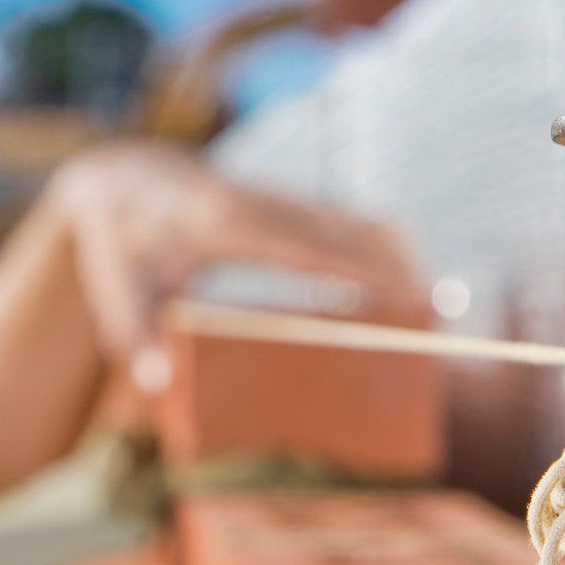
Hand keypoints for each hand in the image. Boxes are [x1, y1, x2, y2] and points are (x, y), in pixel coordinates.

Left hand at [51, 139, 428, 388]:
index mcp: (223, 224)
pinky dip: (379, 246)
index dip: (359, 270)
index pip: (306, 250)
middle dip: (397, 268)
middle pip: (344, 233)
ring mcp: (276, 199)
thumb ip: (133, 337)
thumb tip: (153, 382)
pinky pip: (343, 222)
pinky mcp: (285, 203)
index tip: (403, 291)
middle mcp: (259, 205)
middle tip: (447, 310)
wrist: (122, 181)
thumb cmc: (120, 246)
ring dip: (397, 255)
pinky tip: (408, 276)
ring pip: (352, 221)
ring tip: (440, 300)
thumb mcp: (117, 293)